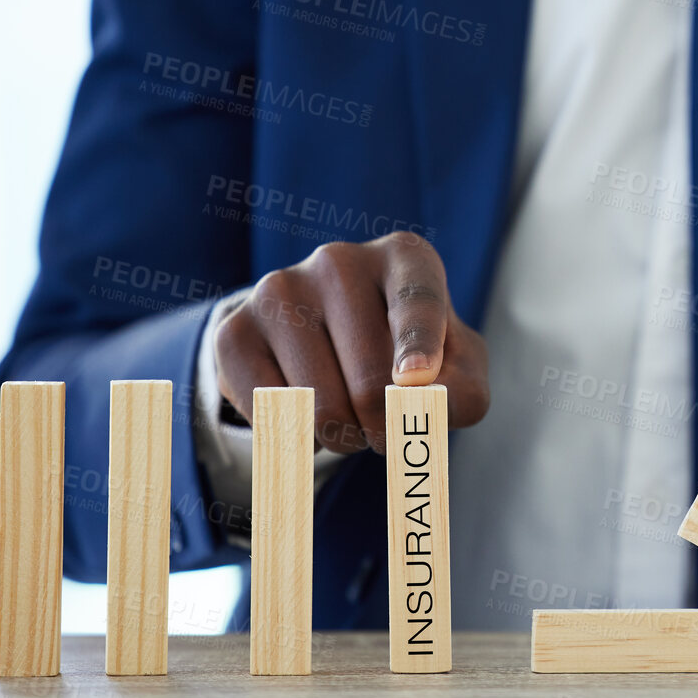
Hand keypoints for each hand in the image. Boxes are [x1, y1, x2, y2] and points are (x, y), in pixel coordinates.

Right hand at [214, 232, 489, 452]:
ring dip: (345, 438)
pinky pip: (272, 416)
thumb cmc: (408, 353)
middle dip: (385, 427)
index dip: (417, 343)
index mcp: (405, 259)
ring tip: (349, 415)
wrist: (326, 340)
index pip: (416, 301)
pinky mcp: (234, 331)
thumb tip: (423, 404)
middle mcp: (340, 261)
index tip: (414, 377)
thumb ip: (462, 391)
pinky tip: (307, 410)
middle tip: (384, 425)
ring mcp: (280, 289)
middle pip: (372, 381)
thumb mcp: (455, 367)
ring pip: (322, 407)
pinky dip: (298, 438)